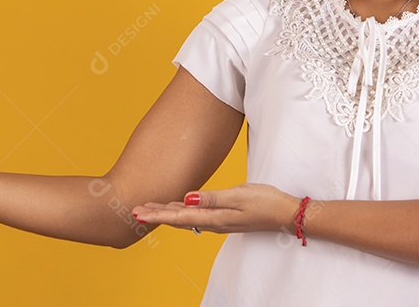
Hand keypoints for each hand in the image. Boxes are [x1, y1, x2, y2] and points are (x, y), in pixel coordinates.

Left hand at [131, 183, 300, 234]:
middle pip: (177, 219)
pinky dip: (180, 211)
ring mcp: (218, 220)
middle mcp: (212, 222)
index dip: (156, 214)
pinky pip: (195, 215)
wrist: (285, 214)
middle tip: (133, 209)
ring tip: (148, 207)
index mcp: (214, 218)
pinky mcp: (223, 216)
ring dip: (165, 212)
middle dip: (155, 214)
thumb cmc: (266, 202)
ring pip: (184, 217)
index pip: (178, 217)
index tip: (137, 212)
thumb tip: (187, 198)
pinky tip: (176, 206)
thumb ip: (212, 198)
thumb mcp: (239, 196)